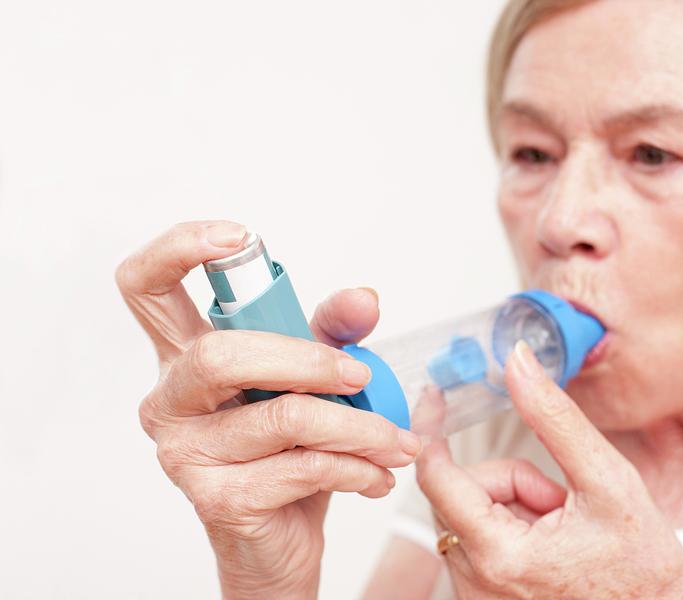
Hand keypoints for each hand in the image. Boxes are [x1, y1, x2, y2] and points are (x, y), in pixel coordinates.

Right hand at [117, 221, 419, 598]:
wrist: (281, 539)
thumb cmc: (288, 450)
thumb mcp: (313, 377)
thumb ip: (333, 331)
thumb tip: (365, 298)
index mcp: (185, 356)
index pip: (144, 286)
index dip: (177, 248)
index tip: (236, 236)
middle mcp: (169, 400)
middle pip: (219, 354)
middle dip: (309, 360)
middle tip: (361, 375)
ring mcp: (183, 453)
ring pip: (283, 417)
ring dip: (359, 427)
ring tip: (396, 442)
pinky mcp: (215, 499)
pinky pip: (302, 467)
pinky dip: (356, 467)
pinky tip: (377, 474)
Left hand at [415, 341, 682, 598]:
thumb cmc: (643, 566)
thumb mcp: (607, 480)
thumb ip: (555, 417)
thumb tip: (518, 362)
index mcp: (499, 556)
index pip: (436, 478)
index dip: (432, 429)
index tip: (436, 395)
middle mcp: (475, 582)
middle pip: (458, 491)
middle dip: (507, 479)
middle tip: (558, 498)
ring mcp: (476, 593)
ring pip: (469, 511)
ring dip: (511, 502)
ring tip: (561, 526)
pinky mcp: (482, 595)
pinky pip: (476, 538)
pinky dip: (508, 525)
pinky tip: (549, 543)